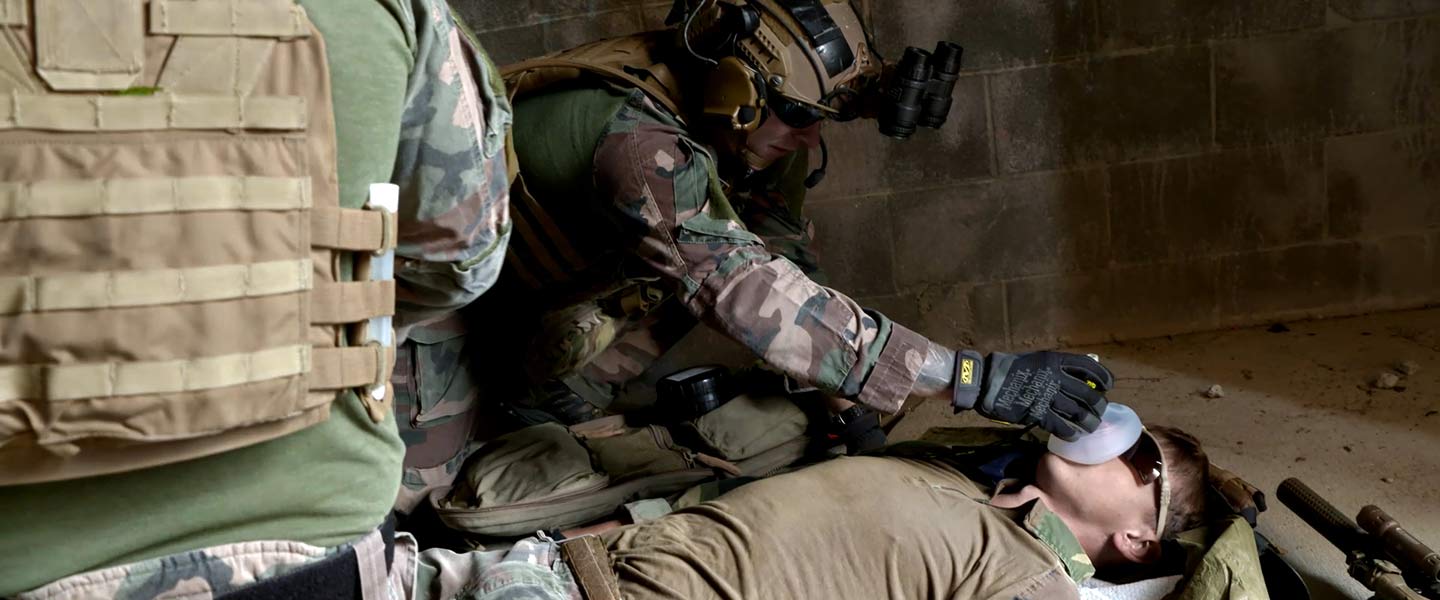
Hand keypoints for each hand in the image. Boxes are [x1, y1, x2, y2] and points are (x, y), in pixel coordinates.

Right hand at [950, 350, 1112, 440]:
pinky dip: (1071, 433)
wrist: (986, 382)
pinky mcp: (1038, 414)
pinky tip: (1074, 436)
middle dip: (1098, 406)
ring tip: (1091, 427)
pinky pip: (1061, 426)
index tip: (1107, 386)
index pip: (1089, 368)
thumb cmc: (1011, 369)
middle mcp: (1056, 378)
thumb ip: (1057, 367)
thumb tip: (1078, 379)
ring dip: (1088, 422)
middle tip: (1099, 412)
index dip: (1103, 378)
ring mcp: (1048, 397)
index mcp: (1056, 361)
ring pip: (1079, 413)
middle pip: (1088, 394)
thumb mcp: (1038, 360)